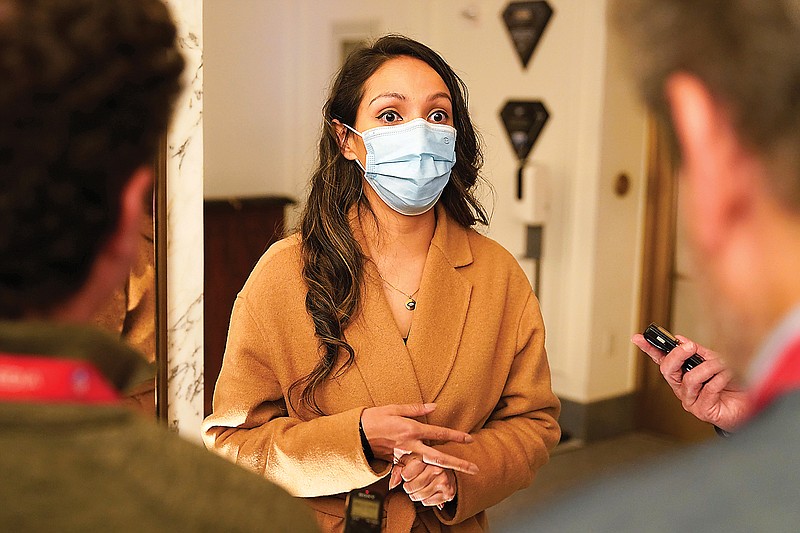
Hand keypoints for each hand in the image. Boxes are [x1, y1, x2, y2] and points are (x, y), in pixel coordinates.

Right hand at [360, 403, 478, 474]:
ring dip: (446, 473)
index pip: (439, 433)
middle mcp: (411, 446)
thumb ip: (415, 409)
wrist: (354, 436)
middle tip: (475, 469)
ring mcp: (404, 457)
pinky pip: (414, 470)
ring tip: (460, 476)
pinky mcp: (397, 464)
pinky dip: (425, 475)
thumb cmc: (373, 418)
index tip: (470, 440)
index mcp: (411, 429)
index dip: (456, 436)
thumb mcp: (393, 408)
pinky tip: (435, 480)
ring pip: (429, 467)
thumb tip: (434, 406)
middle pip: (439, 457)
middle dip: (458, 464)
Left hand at [389, 455, 456, 508]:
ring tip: (421, 486)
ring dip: (416, 494)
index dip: (405, 475)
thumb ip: (399, 468)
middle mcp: (436, 468)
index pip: (406, 474)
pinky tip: (430, 490)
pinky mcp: (448, 493)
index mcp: (426, 457)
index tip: (409, 472)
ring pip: (418, 496)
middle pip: (410, 487)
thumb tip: (392, 485)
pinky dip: (425, 499)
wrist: (449, 465)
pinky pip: (427, 502)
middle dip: (409, 486)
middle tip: (414, 481)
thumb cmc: (425, 462)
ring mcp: (443, 481)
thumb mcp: (410, 459)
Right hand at [632, 333, 749, 430]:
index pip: (661, 360)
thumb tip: (682, 340)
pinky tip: (728, 376)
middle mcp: (683, 388)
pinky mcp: (702, 410)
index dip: (648, 349)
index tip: (638, 338)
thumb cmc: (734, 385)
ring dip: (709, 367)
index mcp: (683, 374)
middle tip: (690, 346)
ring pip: (689, 379)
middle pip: (667, 370)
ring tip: (722, 365)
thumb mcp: (715, 362)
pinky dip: (720, 378)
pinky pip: (708, 389)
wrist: (753, 404)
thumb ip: (699, 353)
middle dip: (677, 355)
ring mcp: (690, 400)